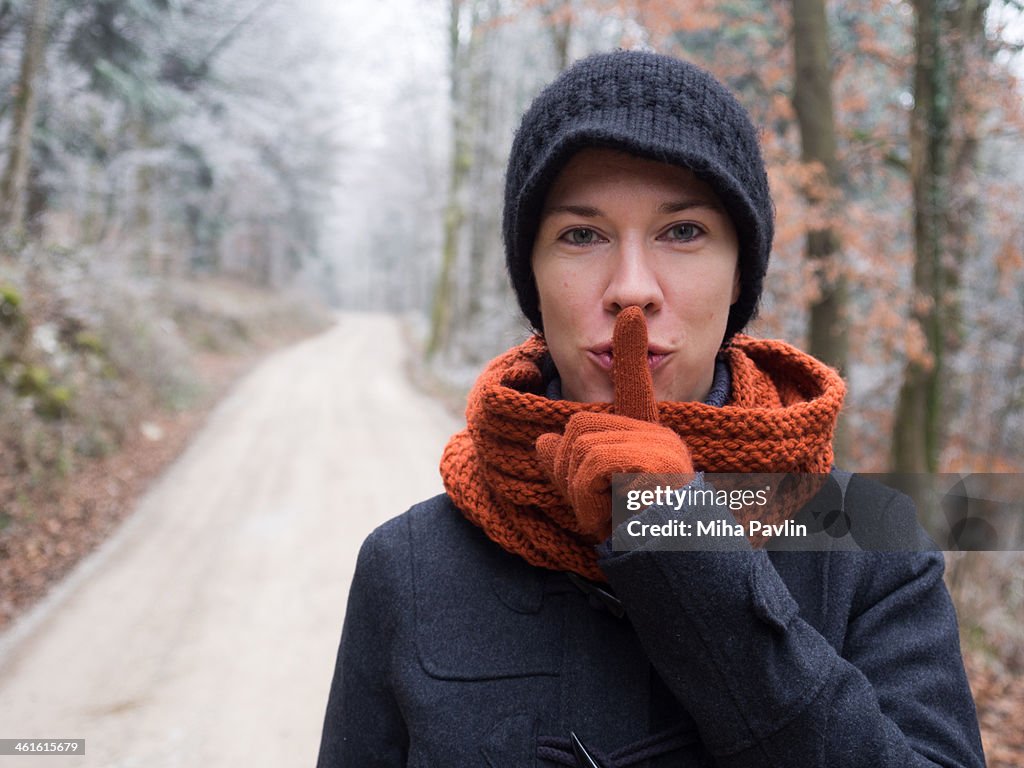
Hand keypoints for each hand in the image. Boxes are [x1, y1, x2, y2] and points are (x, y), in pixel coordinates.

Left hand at [536, 307, 693, 539]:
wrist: (663, 561)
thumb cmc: (629, 531)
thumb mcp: (589, 494)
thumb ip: (565, 467)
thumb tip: (543, 441)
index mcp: (643, 436)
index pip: (633, 387)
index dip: (628, 349)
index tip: (629, 312)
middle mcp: (655, 435)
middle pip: (577, 429)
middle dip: (570, 472)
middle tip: (599, 502)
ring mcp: (659, 448)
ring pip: (580, 450)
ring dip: (580, 492)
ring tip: (609, 512)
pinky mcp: (657, 465)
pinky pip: (593, 467)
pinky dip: (589, 500)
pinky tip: (613, 517)